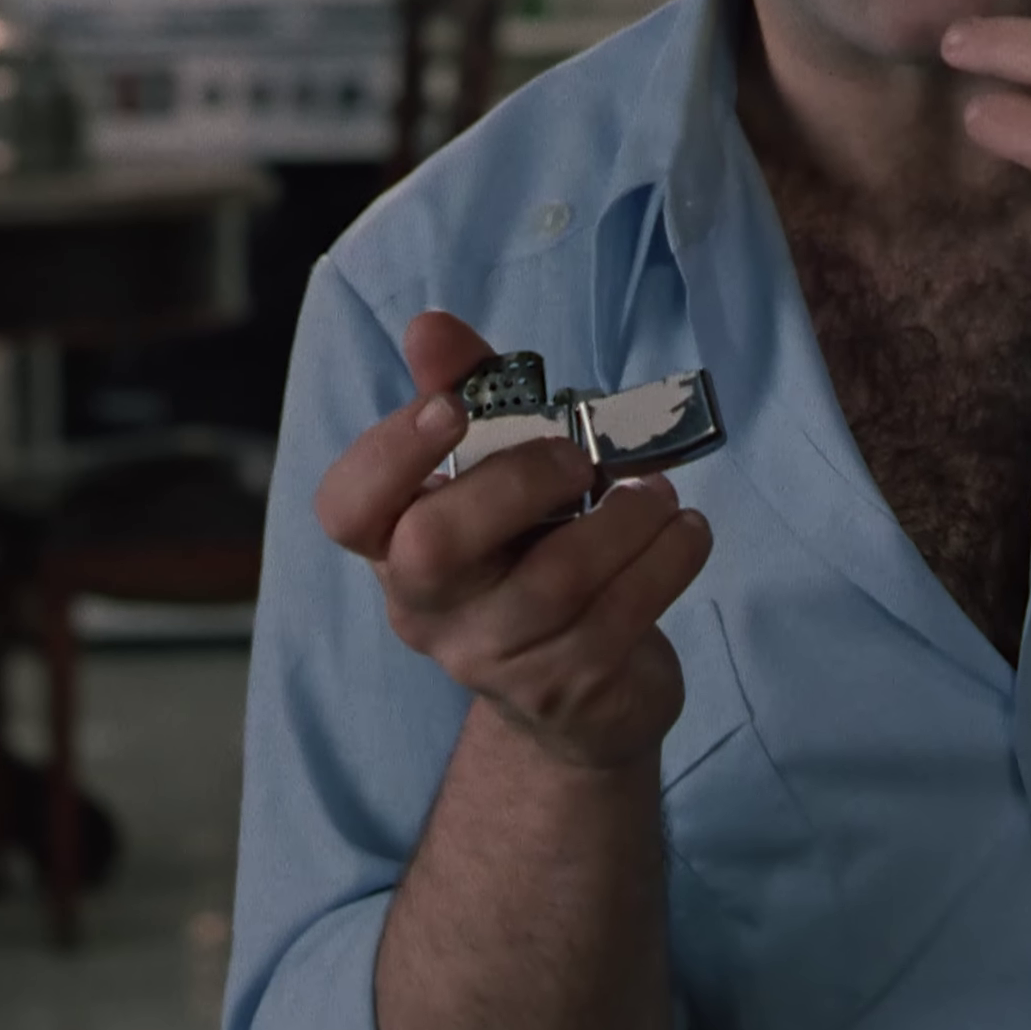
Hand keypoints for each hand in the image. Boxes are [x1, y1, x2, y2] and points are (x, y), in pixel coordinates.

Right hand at [315, 309, 714, 770]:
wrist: (583, 702)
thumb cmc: (535, 555)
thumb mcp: (500, 478)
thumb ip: (469, 394)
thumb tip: (429, 326)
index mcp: (394, 547)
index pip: (346, 508)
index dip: (391, 453)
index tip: (453, 406)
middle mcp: (427, 609)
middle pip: (435, 545)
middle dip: (519, 480)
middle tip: (580, 460)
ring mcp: (495, 658)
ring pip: (555, 580)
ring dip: (627, 516)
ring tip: (658, 492)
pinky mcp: (569, 688)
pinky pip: (624, 612)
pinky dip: (670, 555)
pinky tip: (684, 532)